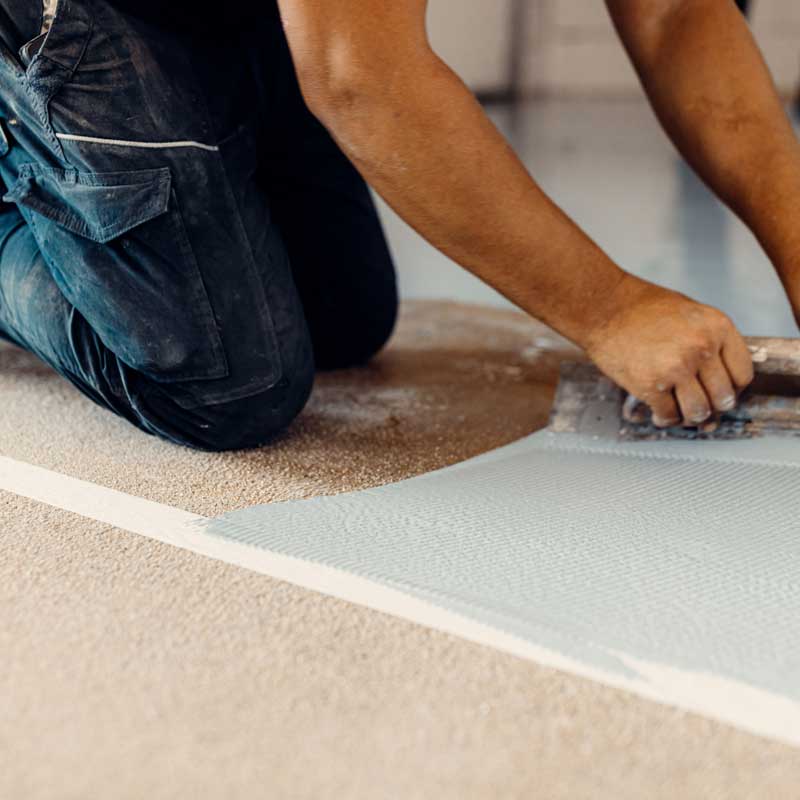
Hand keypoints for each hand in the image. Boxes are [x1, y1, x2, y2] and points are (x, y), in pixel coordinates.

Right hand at [585, 275, 753, 426]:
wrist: (603, 307)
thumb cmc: (641, 307)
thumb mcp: (690, 314)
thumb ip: (709, 342)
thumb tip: (716, 379)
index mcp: (717, 327)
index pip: (742, 374)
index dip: (733, 389)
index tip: (721, 392)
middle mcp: (701, 349)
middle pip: (723, 397)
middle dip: (712, 406)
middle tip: (700, 405)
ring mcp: (676, 368)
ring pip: (698, 411)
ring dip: (689, 416)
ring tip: (679, 410)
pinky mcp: (651, 385)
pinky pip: (668, 414)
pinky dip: (665, 417)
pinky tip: (659, 411)